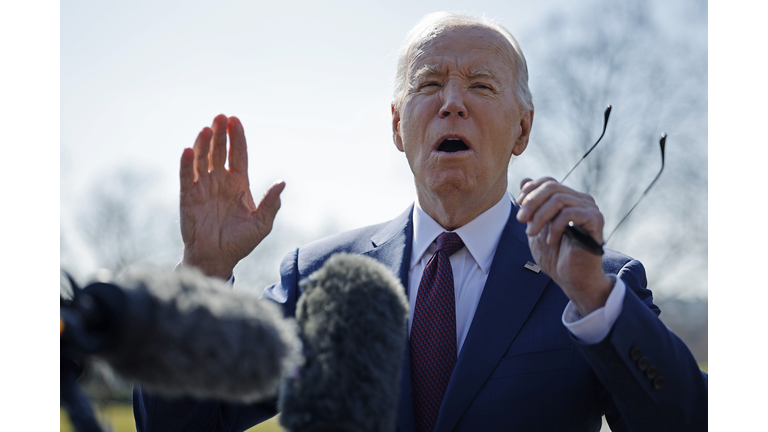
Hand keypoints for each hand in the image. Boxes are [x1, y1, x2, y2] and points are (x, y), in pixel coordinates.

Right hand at [179, 114, 284, 279]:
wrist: (217, 258)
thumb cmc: (241, 242)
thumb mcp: (261, 224)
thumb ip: (270, 203)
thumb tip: (283, 182)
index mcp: (238, 184)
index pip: (238, 155)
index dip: (237, 138)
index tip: (235, 120)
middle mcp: (220, 181)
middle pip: (218, 151)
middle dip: (219, 133)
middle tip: (220, 116)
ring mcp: (203, 187)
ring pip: (202, 159)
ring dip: (202, 143)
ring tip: (206, 128)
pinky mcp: (188, 197)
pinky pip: (186, 176)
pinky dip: (186, 163)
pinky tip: (188, 150)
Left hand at [516, 177, 612, 315]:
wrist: (571, 278)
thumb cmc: (555, 255)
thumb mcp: (537, 226)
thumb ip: (532, 205)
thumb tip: (525, 179)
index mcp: (568, 199)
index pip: (548, 181)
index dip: (530, 190)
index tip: (519, 206)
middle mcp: (581, 200)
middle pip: (552, 187)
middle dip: (531, 202)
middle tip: (520, 220)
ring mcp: (590, 208)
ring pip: (559, 199)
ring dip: (540, 216)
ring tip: (532, 233)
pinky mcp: (595, 220)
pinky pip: (571, 213)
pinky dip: (555, 226)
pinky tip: (551, 240)